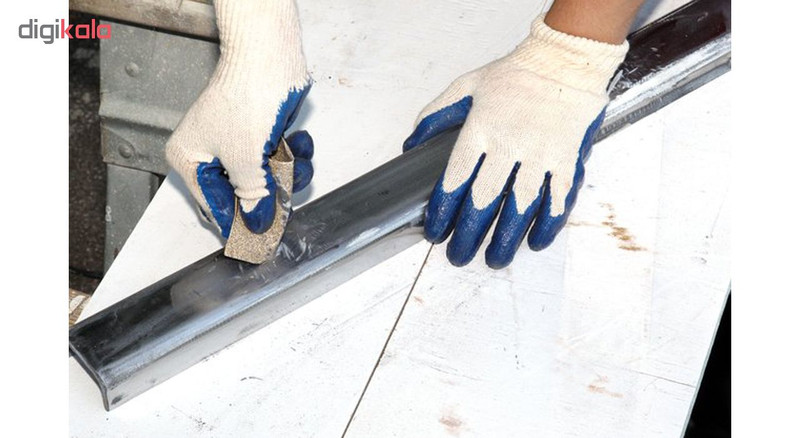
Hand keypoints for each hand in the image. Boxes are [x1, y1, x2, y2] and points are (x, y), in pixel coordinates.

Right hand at [166, 0, 312, 238]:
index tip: (259, 245)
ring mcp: (238, 142)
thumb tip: (257, 223)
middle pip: (245, 194)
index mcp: (190, 159)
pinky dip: (294, 153)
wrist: (271, 56)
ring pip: (267, 178)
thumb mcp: (246, 160)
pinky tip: (298, 141)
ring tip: (293, 157)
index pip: (214, 206)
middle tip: (285, 193)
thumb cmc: (246, 97)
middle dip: (271, 191)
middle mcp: (210, 152)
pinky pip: (279, 158)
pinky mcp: (262, 133)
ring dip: (288, 171)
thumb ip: (253, 197)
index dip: (239, 226)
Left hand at [403, 16, 627, 267]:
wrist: (564, 60)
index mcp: (480, 129)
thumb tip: (411, 145)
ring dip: (507, 237)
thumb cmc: (515, 74)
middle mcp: (509, 145)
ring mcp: (540, 154)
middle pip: (484, 199)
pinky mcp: (566, 158)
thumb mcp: (466, 86)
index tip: (436, 232)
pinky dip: (547, 223)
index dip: (443, 210)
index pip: (455, 178)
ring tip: (494, 258)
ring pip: (521, 206)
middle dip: (469, 233)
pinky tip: (535, 241)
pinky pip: (557, 197)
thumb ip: (435, 116)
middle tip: (460, 256)